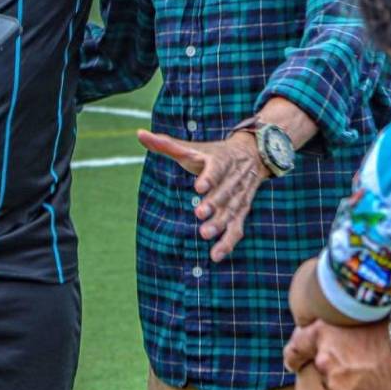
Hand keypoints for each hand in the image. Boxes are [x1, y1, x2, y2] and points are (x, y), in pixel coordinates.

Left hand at [137, 129, 269, 260]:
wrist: (251, 155)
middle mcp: (231, 180)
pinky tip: (215, 256)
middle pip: (224, 193)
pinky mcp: (241, 212)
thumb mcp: (191, 148)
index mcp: (220, 161)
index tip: (199, 186)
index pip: (216, 169)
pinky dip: (228, 243)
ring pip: (231, 212)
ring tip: (205, 234)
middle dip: (213, 204)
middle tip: (199, 213)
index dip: (209, 177)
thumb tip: (139, 134)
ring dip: (219, 224)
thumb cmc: (211, 153)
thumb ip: (165, 144)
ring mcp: (237, 198)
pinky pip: (237, 228)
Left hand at [284, 320, 390, 389]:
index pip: (297, 348)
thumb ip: (338, 329)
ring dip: (359, 388)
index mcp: (320, 337)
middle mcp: (325, 364)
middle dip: (341, 371)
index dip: (293, 357)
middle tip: (364, 365)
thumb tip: (337, 334)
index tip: (291, 363)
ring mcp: (341, 389)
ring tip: (381, 376)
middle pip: (327, 373)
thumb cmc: (390, 322)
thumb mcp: (353, 316)